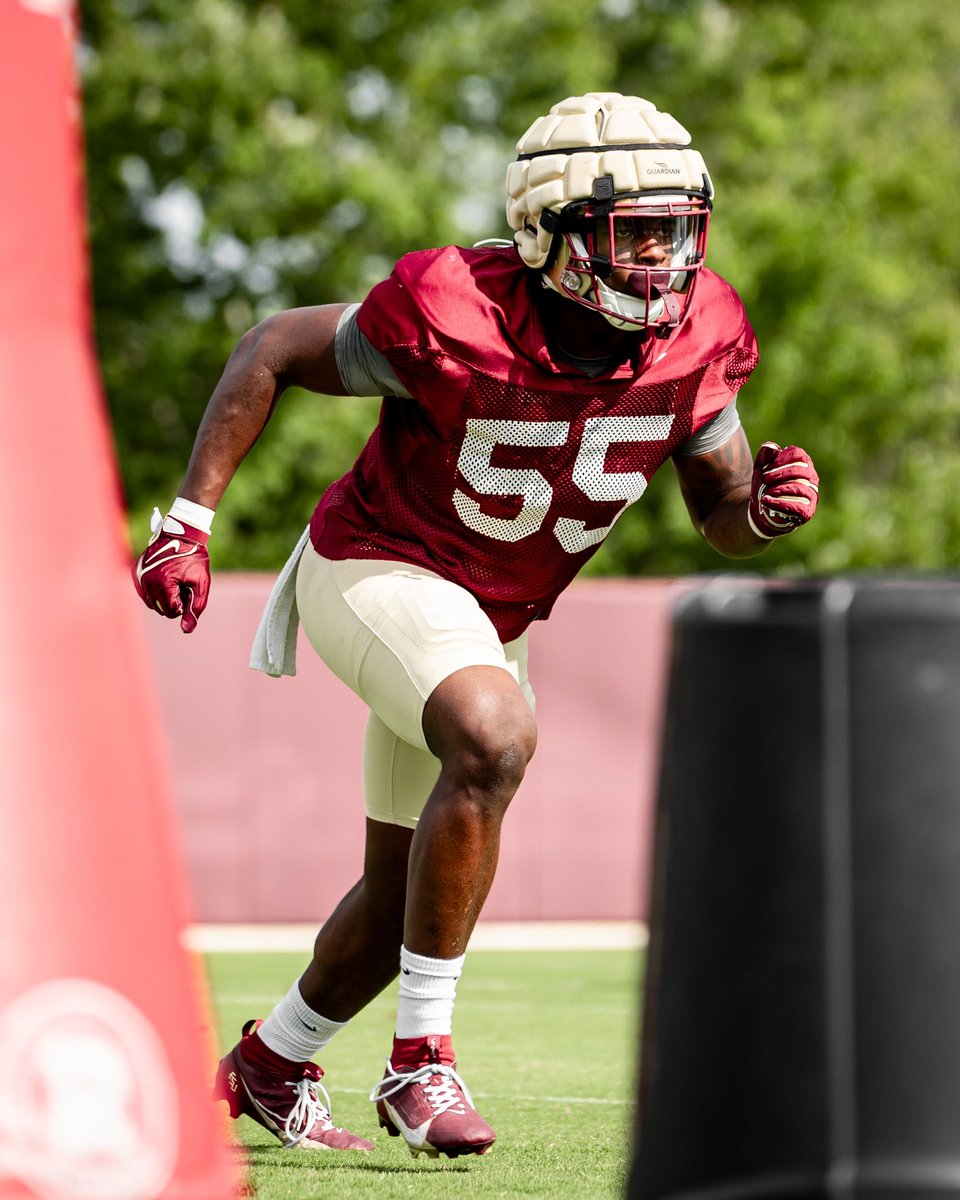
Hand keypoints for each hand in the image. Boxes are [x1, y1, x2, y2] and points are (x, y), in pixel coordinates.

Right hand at [133, 508, 210, 632]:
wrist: (182, 533)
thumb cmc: (194, 559)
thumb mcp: (200, 584)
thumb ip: (194, 609)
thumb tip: (186, 630)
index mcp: (161, 586)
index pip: (171, 612)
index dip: (184, 603)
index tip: (188, 588)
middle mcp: (145, 582)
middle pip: (161, 608)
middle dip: (173, 600)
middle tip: (182, 582)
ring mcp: (138, 577)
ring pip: (151, 601)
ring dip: (163, 595)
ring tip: (173, 578)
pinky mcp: (135, 572)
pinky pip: (144, 591)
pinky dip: (154, 589)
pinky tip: (164, 576)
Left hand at [748, 442, 819, 538]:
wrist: (762, 509)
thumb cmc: (765, 486)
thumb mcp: (760, 469)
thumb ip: (763, 456)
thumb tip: (770, 447)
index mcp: (802, 463)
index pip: (798, 454)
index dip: (782, 459)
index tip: (768, 467)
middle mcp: (811, 477)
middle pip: (800, 470)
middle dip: (780, 474)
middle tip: (765, 479)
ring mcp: (811, 494)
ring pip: (800, 488)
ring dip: (779, 490)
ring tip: (765, 493)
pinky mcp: (808, 511)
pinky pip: (798, 507)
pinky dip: (780, 504)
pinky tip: (767, 502)